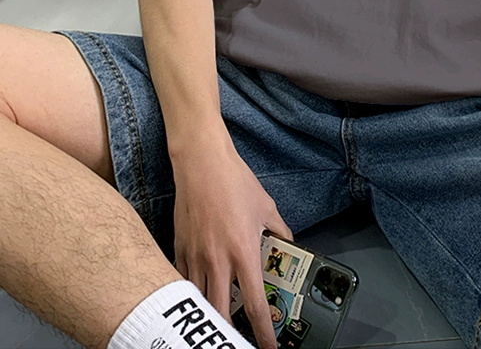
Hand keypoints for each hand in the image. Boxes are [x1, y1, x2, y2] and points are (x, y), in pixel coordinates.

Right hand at [171, 130, 293, 348]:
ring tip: (216, 327)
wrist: (202, 164)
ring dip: (207, 317)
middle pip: (219, 314)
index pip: (255, 304)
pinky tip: (195, 297)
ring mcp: (195, 257)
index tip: (269, 346)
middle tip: (238, 343)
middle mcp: (218, 260)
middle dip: (228, 335)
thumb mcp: (267, 207)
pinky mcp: (179, 249)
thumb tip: (288, 246)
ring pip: (197, 302)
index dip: (263, 331)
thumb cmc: (235, 182)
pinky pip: (182, 281)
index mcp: (244, 252)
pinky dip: (190, 293)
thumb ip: (280, 231)